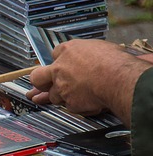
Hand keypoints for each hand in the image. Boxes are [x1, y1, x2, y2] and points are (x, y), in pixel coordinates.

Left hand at [26, 39, 152, 125]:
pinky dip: (80, 106)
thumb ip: (86, 53)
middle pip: (37, 77)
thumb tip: (87, 57)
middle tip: (41, 87)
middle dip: (39, 83)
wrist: (118, 79)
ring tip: (79, 95)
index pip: (55, 54)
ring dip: (63, 97)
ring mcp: (62, 88)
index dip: (59, 61)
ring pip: (54, 96)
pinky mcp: (70, 103)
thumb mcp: (100, 48)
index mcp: (68, 51)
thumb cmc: (114, 62)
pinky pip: (71, 107)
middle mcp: (59, 69)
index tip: (62, 65)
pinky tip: (91, 103)